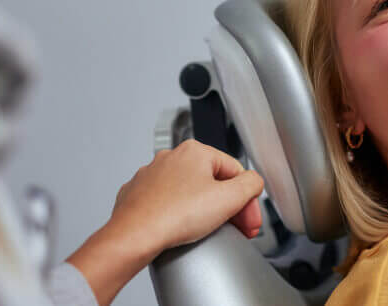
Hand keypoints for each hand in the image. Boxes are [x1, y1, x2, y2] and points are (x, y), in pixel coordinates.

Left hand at [67, 140, 263, 304]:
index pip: (235, 171)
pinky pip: (166, 202)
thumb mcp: (228, 199)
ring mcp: (151, 175)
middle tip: (234, 228)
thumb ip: (250, 185)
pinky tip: (180, 228)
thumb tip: (253, 182)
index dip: (246, 200)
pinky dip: (176, 214)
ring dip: (201, 210)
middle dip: (226, 206)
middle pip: (212, 181)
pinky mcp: (138, 194)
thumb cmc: (174, 216)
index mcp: (195, 151)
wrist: (134, 236)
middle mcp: (171, 158)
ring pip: (188, 191)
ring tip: (204, 230)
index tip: (248, 221)